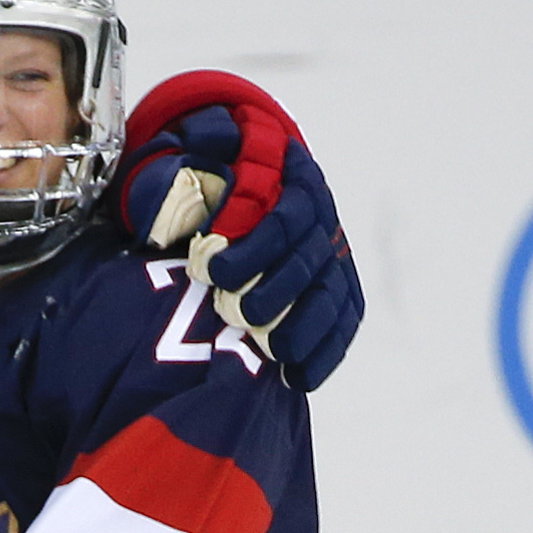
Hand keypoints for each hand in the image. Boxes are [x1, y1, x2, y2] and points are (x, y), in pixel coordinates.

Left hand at [118, 72, 363, 391]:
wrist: (255, 196)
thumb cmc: (222, 182)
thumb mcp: (210, 159)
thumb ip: (202, 156)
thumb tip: (190, 164)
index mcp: (295, 182)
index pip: (284, 219)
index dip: (252, 249)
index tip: (213, 271)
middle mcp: (322, 222)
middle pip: (308, 262)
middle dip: (273, 293)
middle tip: (233, 313)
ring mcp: (334, 261)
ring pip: (330, 298)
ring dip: (302, 328)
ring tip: (273, 351)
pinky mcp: (342, 296)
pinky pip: (341, 327)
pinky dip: (322, 354)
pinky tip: (297, 377)